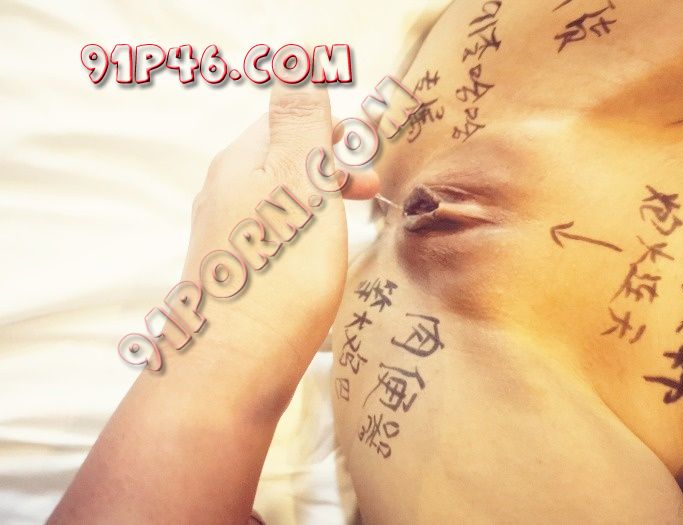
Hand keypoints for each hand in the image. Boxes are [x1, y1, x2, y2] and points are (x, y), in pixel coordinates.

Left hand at [180, 83, 376, 407]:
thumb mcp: (299, 184)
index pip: (284, 124)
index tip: (366, 153)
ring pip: (278, 206)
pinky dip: (304, 239)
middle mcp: (223, 198)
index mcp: (241, 166)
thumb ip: (300, 124)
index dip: (328, 131)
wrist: (232, 368)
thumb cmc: (277, 274)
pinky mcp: (232, 280)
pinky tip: (318, 264)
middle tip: (371, 189)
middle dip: (329, 168)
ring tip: (352, 225)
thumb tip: (297, 65)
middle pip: (281, 164)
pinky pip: (273, 242)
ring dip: (319, 204)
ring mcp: (224, 242)